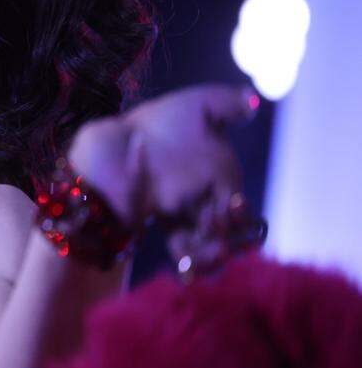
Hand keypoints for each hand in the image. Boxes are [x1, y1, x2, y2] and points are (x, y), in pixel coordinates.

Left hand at [67, 82, 264, 277]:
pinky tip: (187, 267)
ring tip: (210, 253)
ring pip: (208, 243)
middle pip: (226, 231)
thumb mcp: (194, 106)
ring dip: (212, 253)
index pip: (239, 206)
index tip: (234, 206)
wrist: (115, 139)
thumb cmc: (157, 123)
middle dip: (227, 235)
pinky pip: (182, 249)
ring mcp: (184, 214)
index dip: (241, 213)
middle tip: (214, 226)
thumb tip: (252, 100)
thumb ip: (225, 103)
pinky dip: (189, 261)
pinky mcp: (161, 224)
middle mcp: (205, 199)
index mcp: (219, 176)